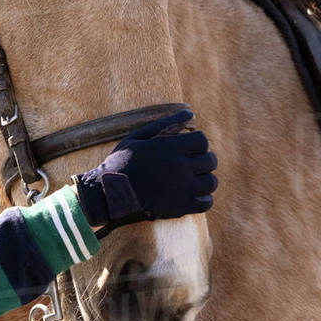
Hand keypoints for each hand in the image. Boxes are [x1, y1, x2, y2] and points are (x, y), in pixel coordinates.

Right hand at [73, 110, 217, 236]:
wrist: (109, 195)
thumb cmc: (121, 163)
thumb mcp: (138, 137)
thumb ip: (164, 124)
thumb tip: (188, 113)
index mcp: (171, 147)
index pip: (202, 140)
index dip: (197, 143)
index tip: (188, 148)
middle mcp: (181, 167)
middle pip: (210, 160)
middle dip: (203, 160)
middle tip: (191, 164)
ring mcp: (184, 188)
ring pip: (211, 182)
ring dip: (205, 179)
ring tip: (192, 179)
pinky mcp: (182, 207)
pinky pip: (206, 202)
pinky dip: (204, 198)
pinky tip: (192, 194)